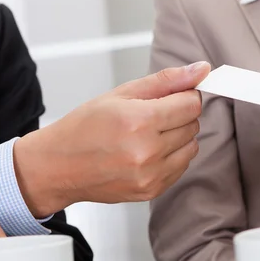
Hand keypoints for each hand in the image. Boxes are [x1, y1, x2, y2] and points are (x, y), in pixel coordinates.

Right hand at [14, 62, 210, 217]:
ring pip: (192, 146)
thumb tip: (201, 70)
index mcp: (139, 121)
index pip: (191, 105)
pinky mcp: (152, 191)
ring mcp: (151, 175)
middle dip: (179, 115)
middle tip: (152, 115)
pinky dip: (172, 156)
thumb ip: (166, 80)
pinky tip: (148, 152)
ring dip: (178, 137)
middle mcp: (147, 151)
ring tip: (149, 134)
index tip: (174, 96)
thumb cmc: (84, 128)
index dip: (185, 96)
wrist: (58, 166)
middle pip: (193, 125)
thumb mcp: (121, 93)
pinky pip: (182, 167)